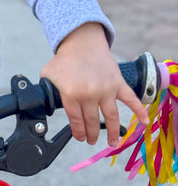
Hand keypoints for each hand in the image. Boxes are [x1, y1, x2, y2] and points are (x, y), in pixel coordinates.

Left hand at [40, 22, 149, 146]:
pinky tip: (145, 122)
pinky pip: (131, 100)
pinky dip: (140, 111)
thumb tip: (41, 104)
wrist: (82, 42)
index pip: (76, 120)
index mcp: (71, 94)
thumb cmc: (65, 59)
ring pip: (111, 117)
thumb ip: (46, 91)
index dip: (78, 132)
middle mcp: (89, 94)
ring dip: (113, 133)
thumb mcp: (48, 75)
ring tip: (112, 143)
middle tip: (91, 140)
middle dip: (92, 134)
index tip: (80, 137)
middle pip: (92, 121)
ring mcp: (106, 89)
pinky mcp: (118, 83)